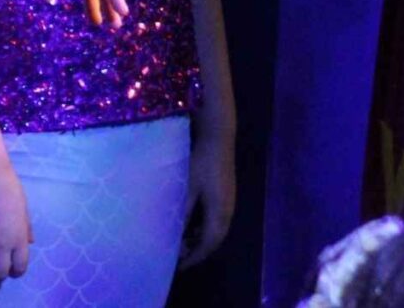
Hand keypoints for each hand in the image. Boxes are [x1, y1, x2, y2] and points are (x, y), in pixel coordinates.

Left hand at [180, 129, 234, 267]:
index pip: (208, 244)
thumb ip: (182, 212)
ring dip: (200, 239)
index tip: (178, 266)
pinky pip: (216, 219)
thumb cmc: (200, 161)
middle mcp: (228, 211)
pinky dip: (203, 227)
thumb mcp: (187, 188)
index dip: (194, 257)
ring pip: (215, 229)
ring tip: (181, 243)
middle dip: (197, 251)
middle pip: (214, 239)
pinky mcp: (226, 193)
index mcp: (220, 213)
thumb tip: (173, 235)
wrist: (218, 137)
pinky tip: (189, 223)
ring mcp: (229, 201)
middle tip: (179, 258)